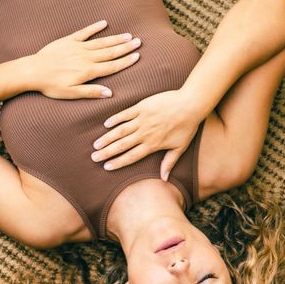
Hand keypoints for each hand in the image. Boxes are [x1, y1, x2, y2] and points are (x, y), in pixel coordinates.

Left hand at [28, 20, 141, 99]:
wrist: (33, 71)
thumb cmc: (51, 85)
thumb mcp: (71, 94)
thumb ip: (91, 92)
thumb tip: (109, 93)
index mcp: (88, 71)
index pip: (112, 66)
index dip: (125, 61)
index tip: (137, 56)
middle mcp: (86, 58)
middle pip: (110, 52)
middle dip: (125, 47)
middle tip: (138, 42)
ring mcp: (78, 47)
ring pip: (101, 42)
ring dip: (115, 38)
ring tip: (128, 35)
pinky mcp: (68, 40)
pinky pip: (84, 32)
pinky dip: (94, 27)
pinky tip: (104, 23)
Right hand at [91, 88, 205, 179]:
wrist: (190, 104)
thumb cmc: (187, 127)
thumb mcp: (180, 147)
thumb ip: (169, 163)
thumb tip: (164, 179)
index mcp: (152, 145)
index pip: (131, 156)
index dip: (118, 162)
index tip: (106, 167)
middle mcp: (145, 133)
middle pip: (122, 145)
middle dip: (107, 152)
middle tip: (94, 157)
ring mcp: (142, 119)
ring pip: (120, 131)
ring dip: (107, 138)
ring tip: (96, 144)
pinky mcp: (142, 107)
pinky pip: (125, 114)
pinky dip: (115, 119)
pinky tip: (106, 124)